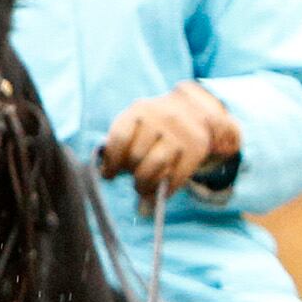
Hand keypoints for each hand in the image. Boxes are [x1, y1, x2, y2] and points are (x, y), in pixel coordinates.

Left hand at [96, 83, 241, 204]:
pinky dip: (165, 189)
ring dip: (146, 183)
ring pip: (156, 165)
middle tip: (133, 180)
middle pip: (137, 155)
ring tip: (143, 188)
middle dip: (131, 173)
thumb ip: (120, 144)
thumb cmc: (155, 124)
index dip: (112, 161)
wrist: (194, 110)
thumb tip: (105, 174)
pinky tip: (160, 190)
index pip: (120, 138)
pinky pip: (176, 176)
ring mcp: (180, 133)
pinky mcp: (196, 147)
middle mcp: (160, 119)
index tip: (109, 175)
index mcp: (139, 110)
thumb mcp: (136, 123)